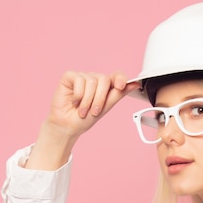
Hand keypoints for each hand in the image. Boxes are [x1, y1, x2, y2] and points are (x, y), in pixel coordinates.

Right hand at [25, 71, 139, 169]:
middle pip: (104, 80)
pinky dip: (78, 95)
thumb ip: (118, 94)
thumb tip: (135, 84)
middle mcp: (94, 79)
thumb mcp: (105, 108)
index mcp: (105, 86)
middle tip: (93, 111)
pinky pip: (79, 80)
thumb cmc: (84, 118)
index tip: (121, 86)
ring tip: (82, 110)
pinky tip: (73, 102)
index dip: (120, 78)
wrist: (67, 126)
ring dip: (87, 100)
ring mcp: (82, 77)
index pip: (116, 76)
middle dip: (100, 99)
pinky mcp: (70, 77)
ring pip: (92, 82)